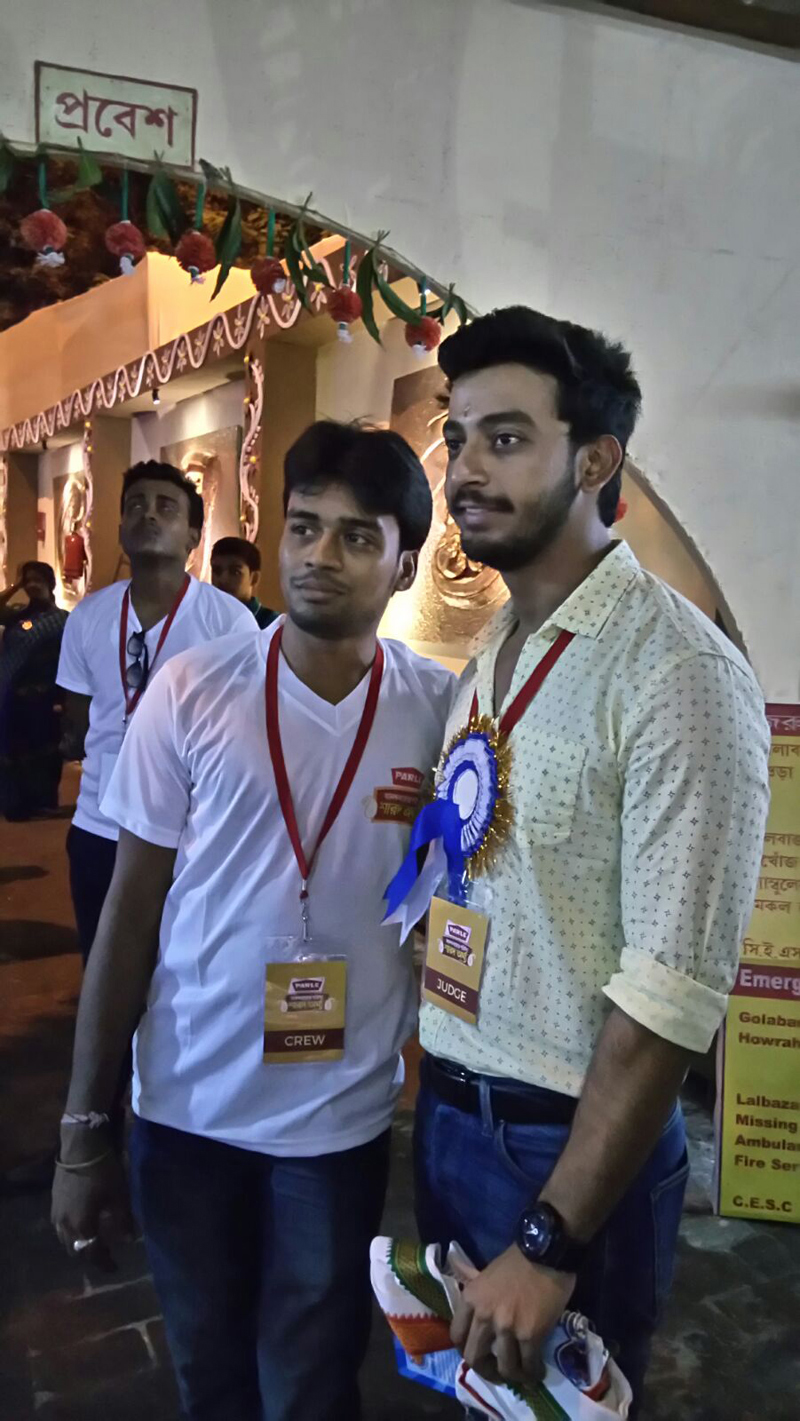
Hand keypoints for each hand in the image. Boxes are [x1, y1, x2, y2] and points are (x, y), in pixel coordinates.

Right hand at [51, 1146, 134, 1272]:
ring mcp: (56, 1214)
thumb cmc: (103, 1172)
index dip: (104, 1263)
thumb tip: (130, 1240)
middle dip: (89, 1255)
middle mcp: (64, 1226)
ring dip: (78, 1244)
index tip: (115, 1267)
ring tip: (92, 1241)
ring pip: (65, 1240)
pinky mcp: (53, 1203)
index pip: (92, 1254)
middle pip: (75, 1250)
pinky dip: (71, 1232)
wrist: (81, 1147)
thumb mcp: (119, 1197)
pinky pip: (60, 1228)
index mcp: (82, 1227)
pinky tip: (81, 1224)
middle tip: (104, 1253)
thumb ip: (124, 1221)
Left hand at [450, 1244, 575, 1385]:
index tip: (478, 1353)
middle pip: (474, 1358)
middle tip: (498, 1372)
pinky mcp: (530, 1335)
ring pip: (504, 1367)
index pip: (456, 1336)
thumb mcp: (487, 1272)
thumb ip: (476, 1287)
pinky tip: (538, 1373)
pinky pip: (528, 1364)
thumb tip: (462, 1279)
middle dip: (487, 1371)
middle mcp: (484, 1316)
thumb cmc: (518, 1259)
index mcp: (471, 1298)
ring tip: (522, 1375)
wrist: (547, 1251)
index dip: (466, 1350)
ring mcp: (506, 1327)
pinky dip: (533, 1373)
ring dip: (513, 1375)